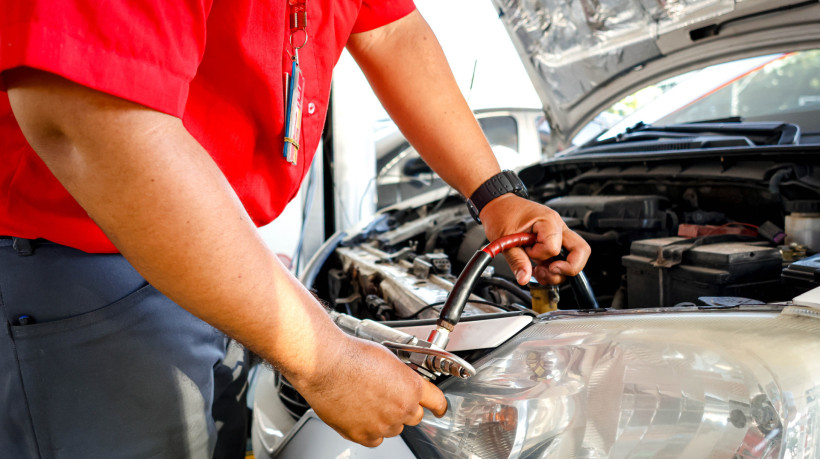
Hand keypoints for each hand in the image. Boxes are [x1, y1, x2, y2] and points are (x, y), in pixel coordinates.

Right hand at [290, 334, 446, 446]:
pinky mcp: (363, 435)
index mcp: (411, 387)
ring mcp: (382, 425)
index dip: (438, 405)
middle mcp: (401, 408)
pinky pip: (375, 438)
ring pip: (393, 428)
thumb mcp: (388, 357)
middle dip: (406, 407)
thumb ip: (402, 376)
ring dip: (386, 418)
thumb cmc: (351, 356)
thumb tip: (403, 381)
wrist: (325, 364)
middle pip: (415, 416)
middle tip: (389, 396)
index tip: (438, 408)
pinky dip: (370, 429)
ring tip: (367, 399)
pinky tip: (360, 412)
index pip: (437, 402)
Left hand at [480, 194, 590, 284]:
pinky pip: (563, 256)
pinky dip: (554, 267)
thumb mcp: (504, 239)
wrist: (498, 204)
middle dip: (568, 268)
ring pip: (575, 257)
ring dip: (559, 271)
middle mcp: (558, 226)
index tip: (527, 252)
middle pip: (581, 251)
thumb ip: (517, 260)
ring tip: (539, 271)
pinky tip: (540, 268)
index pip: (553, 249)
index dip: (539, 256)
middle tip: (549, 271)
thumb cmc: (501, 214)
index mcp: (548, 221)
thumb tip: (524, 278)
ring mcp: (558, 233)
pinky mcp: (554, 239)